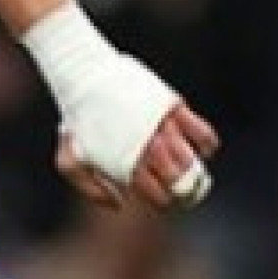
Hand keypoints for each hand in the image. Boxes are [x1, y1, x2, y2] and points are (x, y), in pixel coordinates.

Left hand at [58, 99, 217, 210]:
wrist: (86, 75)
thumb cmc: (77, 120)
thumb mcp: (70, 161)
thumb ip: (91, 189)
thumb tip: (120, 203)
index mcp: (125, 164)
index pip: (158, 196)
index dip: (164, 203)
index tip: (164, 200)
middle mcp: (147, 148)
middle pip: (178, 182)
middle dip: (182, 191)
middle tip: (180, 190)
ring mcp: (163, 127)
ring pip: (190, 160)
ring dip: (192, 171)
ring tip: (189, 171)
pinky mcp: (173, 107)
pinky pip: (203, 133)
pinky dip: (207, 145)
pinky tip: (203, 149)